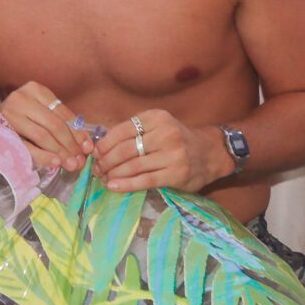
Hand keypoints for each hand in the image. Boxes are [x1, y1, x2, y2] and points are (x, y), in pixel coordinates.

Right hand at [1, 81, 96, 173]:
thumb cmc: (21, 116)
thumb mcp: (41, 112)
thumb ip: (61, 123)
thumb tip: (85, 144)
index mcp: (35, 89)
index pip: (62, 113)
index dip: (78, 131)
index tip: (88, 147)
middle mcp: (21, 98)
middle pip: (54, 125)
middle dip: (70, 145)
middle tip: (80, 160)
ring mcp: (9, 114)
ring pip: (42, 135)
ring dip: (59, 152)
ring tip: (70, 164)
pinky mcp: (2, 131)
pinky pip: (26, 146)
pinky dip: (42, 156)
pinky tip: (54, 162)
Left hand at [90, 110, 225, 195]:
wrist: (210, 153)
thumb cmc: (177, 139)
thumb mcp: (158, 126)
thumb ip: (134, 132)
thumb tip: (100, 145)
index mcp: (157, 118)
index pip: (122, 130)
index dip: (104, 144)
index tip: (94, 153)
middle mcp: (165, 133)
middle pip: (126, 149)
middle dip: (106, 161)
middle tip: (96, 169)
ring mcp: (172, 154)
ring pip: (133, 166)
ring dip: (113, 174)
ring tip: (103, 178)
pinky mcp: (176, 174)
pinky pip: (145, 180)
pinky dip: (126, 184)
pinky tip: (113, 186)